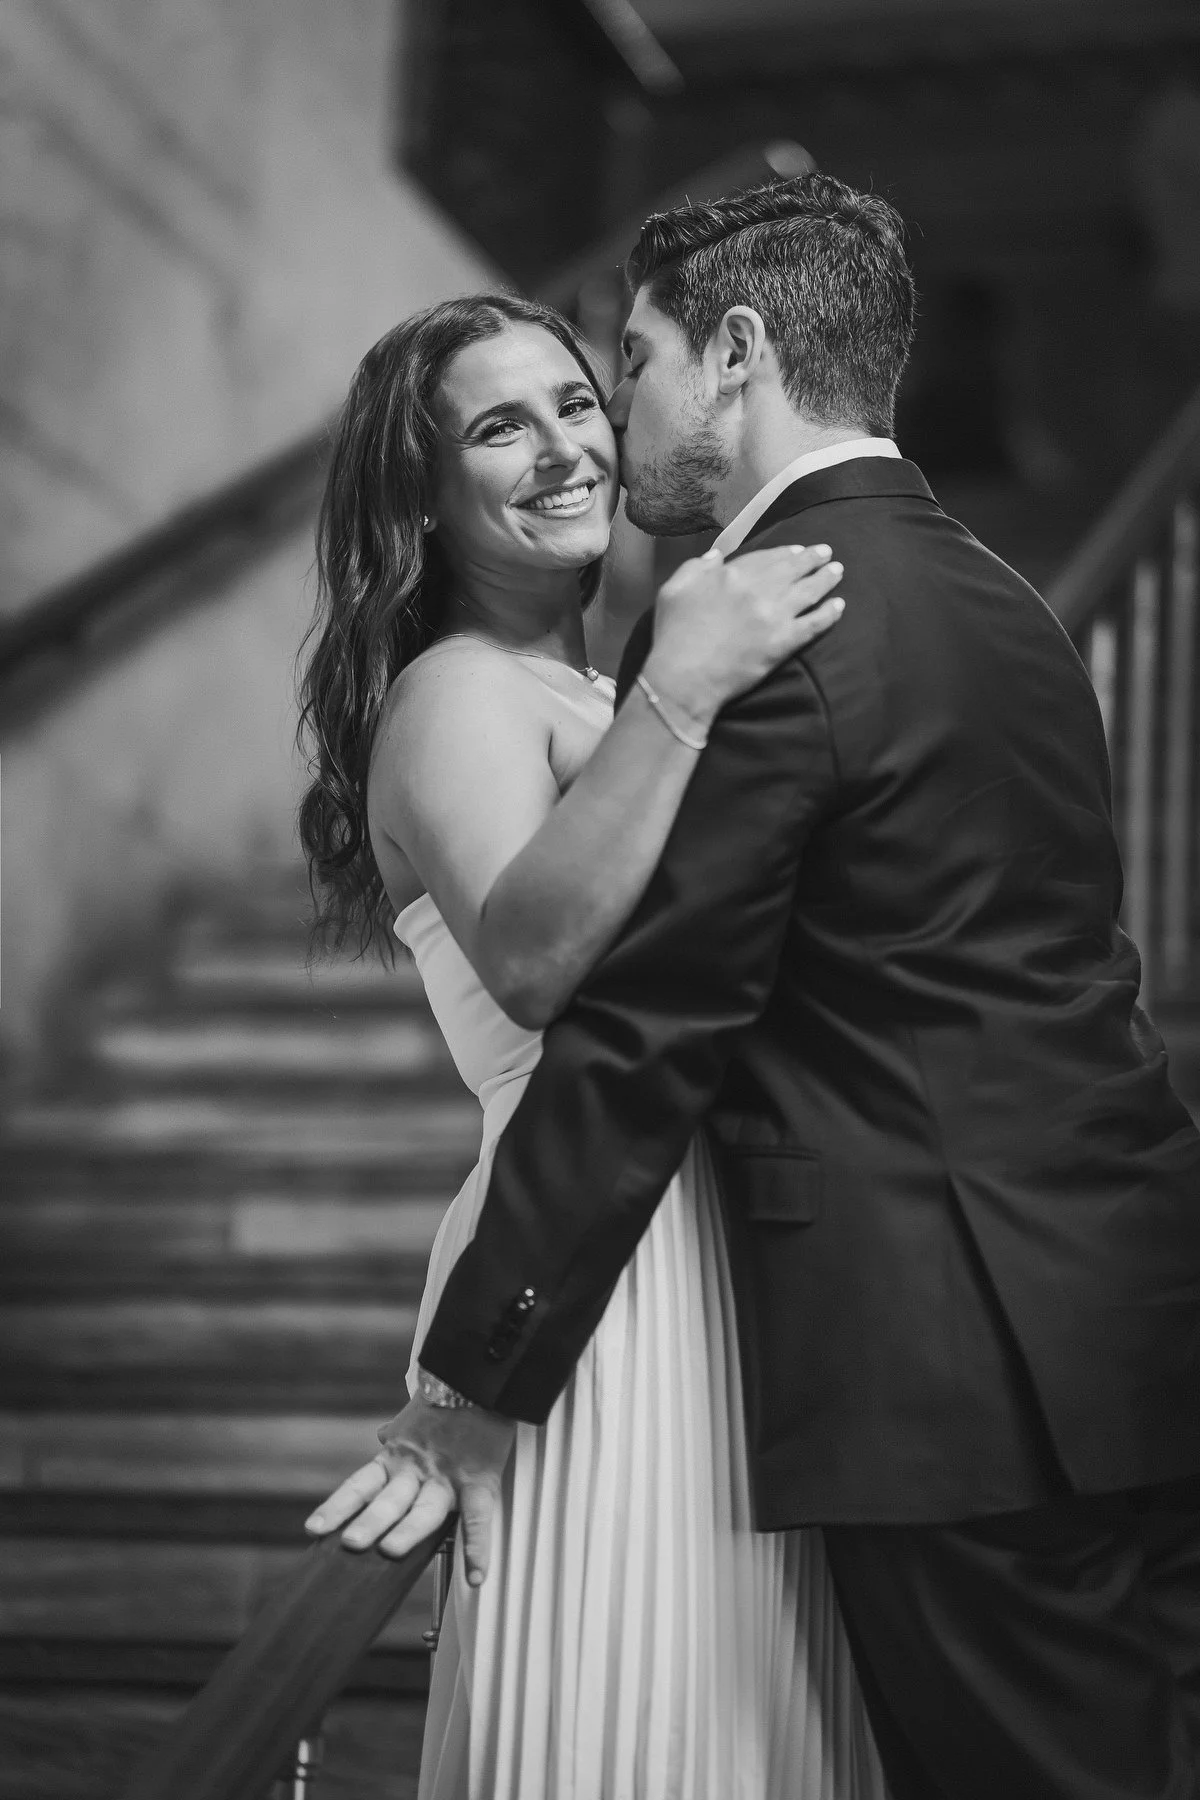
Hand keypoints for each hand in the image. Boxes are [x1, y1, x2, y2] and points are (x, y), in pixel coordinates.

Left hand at [303, 1395, 517, 1584]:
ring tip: (390, 1550)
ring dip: (409, 1530)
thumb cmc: (448, 1394)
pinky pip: (478, 1515)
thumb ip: (396, 1433)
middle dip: (370, 1521)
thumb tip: (382, 1436)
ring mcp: (448, 1476)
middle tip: (351, 1542)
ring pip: (426, 1507)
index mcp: (398, 1456)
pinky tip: (475, 1575)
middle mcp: (417, 1469)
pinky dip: (478, 1546)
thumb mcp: (414, 1415)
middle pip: (389, 1500)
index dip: (337, 1506)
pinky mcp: (480, 1479)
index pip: (361, 1485)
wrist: (481, 1375)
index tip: (313, 1529)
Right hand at [645, 543, 843, 733]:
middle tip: (827, 553)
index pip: (767, 557)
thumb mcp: (673, 590)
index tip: (797, 550)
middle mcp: (759, 589)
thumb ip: (696, 567)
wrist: (685, 678)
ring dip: (826, 579)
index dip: (785, 552)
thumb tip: (717, 556)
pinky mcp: (784, 642)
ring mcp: (775, 615)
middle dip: (813, 558)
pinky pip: (815, 623)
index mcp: (732, 574)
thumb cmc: (673, 636)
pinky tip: (839, 606)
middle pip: (793, 568)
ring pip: (809, 591)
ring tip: (838, 572)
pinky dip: (829, 613)